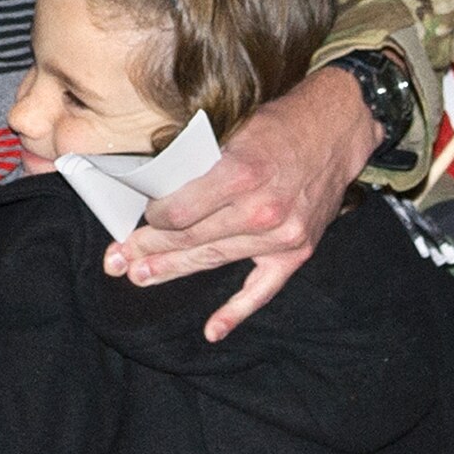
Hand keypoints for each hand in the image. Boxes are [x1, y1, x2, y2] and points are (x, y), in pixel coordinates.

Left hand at [102, 65, 380, 340]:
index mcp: (240, 172)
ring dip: (173, 269)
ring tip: (141, 276)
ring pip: (214, 259)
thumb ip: (197, 163)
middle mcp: (261, 209)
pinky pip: (262, 289)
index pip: (179, 211)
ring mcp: (282, 235)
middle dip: (148, 248)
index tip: (138, 216)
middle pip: (190, 238)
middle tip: (118, 259)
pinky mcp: (298, 251)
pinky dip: (236, 312)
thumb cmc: (278, 123)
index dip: (151, 218)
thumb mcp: (231, 130)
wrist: (335, 129)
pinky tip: (212, 330)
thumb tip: (152, 188)